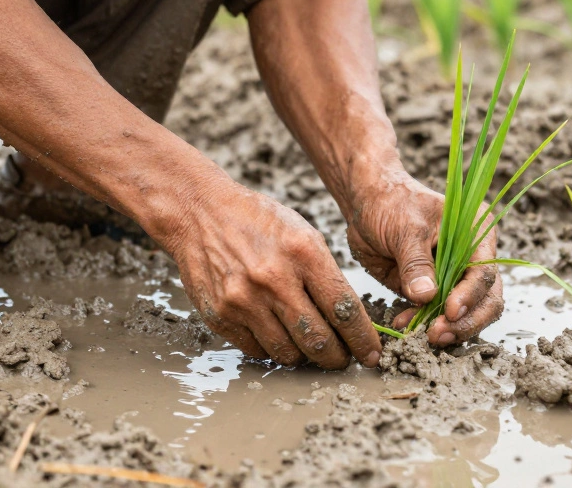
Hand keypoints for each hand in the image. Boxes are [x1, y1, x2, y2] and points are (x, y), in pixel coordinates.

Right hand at [163, 182, 381, 368]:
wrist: (200, 212)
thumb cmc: (259, 222)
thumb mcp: (302, 234)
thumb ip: (326, 275)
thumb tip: (348, 321)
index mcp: (303, 253)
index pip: (344, 310)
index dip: (363, 340)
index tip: (371, 355)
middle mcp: (273, 279)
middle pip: (318, 340)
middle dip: (337, 357)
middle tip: (342, 358)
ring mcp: (243, 300)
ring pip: (288, 353)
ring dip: (303, 356)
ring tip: (307, 345)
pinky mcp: (220, 315)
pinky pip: (256, 350)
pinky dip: (271, 348)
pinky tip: (275, 333)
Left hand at [346, 169, 503, 346]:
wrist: (368, 203)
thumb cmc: (391, 204)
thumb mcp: (405, 229)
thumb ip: (416, 263)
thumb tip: (426, 296)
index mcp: (476, 234)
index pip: (484, 272)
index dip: (471, 295)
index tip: (451, 311)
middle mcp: (471, 258)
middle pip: (486, 299)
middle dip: (466, 321)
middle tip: (439, 333)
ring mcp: (453, 277)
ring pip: (465, 313)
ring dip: (446, 328)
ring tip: (423, 335)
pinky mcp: (432, 291)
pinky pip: (434, 315)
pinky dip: (421, 323)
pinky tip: (404, 325)